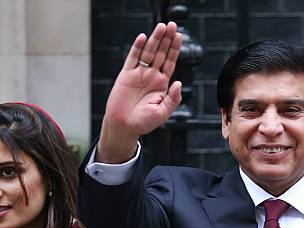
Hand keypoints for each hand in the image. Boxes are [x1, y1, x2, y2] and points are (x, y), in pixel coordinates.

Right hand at [98, 22, 182, 162]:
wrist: (124, 127)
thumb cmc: (144, 123)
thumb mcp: (163, 112)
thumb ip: (173, 98)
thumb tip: (178, 83)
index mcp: (162, 84)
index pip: (170, 62)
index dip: (175, 49)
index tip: (179, 36)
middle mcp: (151, 76)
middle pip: (160, 53)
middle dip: (167, 39)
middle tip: (172, 25)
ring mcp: (138, 74)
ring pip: (148, 52)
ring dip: (154, 39)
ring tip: (161, 26)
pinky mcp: (126, 75)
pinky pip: (132, 58)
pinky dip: (137, 48)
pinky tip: (143, 38)